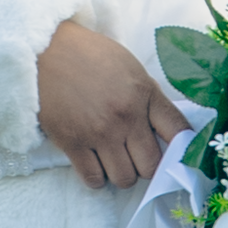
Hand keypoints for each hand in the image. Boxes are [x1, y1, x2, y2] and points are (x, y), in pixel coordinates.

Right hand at [35, 19, 189, 189]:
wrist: (44, 49)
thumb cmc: (88, 56)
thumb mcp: (129, 67)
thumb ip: (148, 97)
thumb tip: (164, 128)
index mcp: (144, 93)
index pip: (178, 131)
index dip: (182, 150)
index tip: (176, 155)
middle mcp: (126, 116)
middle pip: (152, 166)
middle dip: (147, 166)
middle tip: (136, 157)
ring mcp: (99, 132)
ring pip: (125, 179)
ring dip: (122, 174)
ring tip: (114, 160)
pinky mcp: (72, 143)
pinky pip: (94, 179)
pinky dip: (97, 178)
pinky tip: (96, 165)